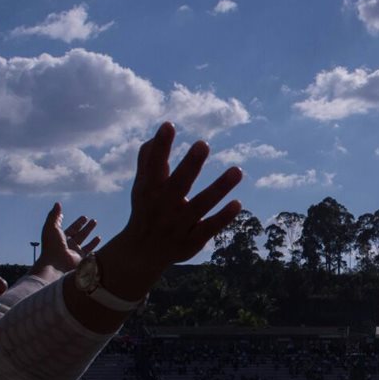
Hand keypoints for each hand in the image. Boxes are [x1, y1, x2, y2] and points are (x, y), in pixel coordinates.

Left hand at [33, 203, 100, 275]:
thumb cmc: (52, 245)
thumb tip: (58, 203)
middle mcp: (68, 244)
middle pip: (78, 232)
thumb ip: (54, 215)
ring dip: (89, 231)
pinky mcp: (81, 257)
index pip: (70, 228)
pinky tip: (98, 237)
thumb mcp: (51, 226)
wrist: (56, 263)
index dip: (76, 223)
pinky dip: (94, 243)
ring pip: (84, 239)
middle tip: (90, 219)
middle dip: (83, 225)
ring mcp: (75, 250)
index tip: (83, 217)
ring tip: (95, 222)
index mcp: (60, 237)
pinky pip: (89, 249)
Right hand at [109, 122, 243, 287]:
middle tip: (203, 144)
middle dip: (190, 165)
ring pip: (201, 205)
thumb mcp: (142, 187)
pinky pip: (209, 227)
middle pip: (178, 184)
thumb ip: (147, 162)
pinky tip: (237, 203)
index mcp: (149, 190)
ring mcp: (178, 225)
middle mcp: (163, 207)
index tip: (168, 125)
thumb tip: (156, 137)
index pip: (153, 165)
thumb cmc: (146, 211)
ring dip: (219, 188)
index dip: (160, 146)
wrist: (140, 254)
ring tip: (238, 170)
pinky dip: (223, 217)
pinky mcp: (191, 241)